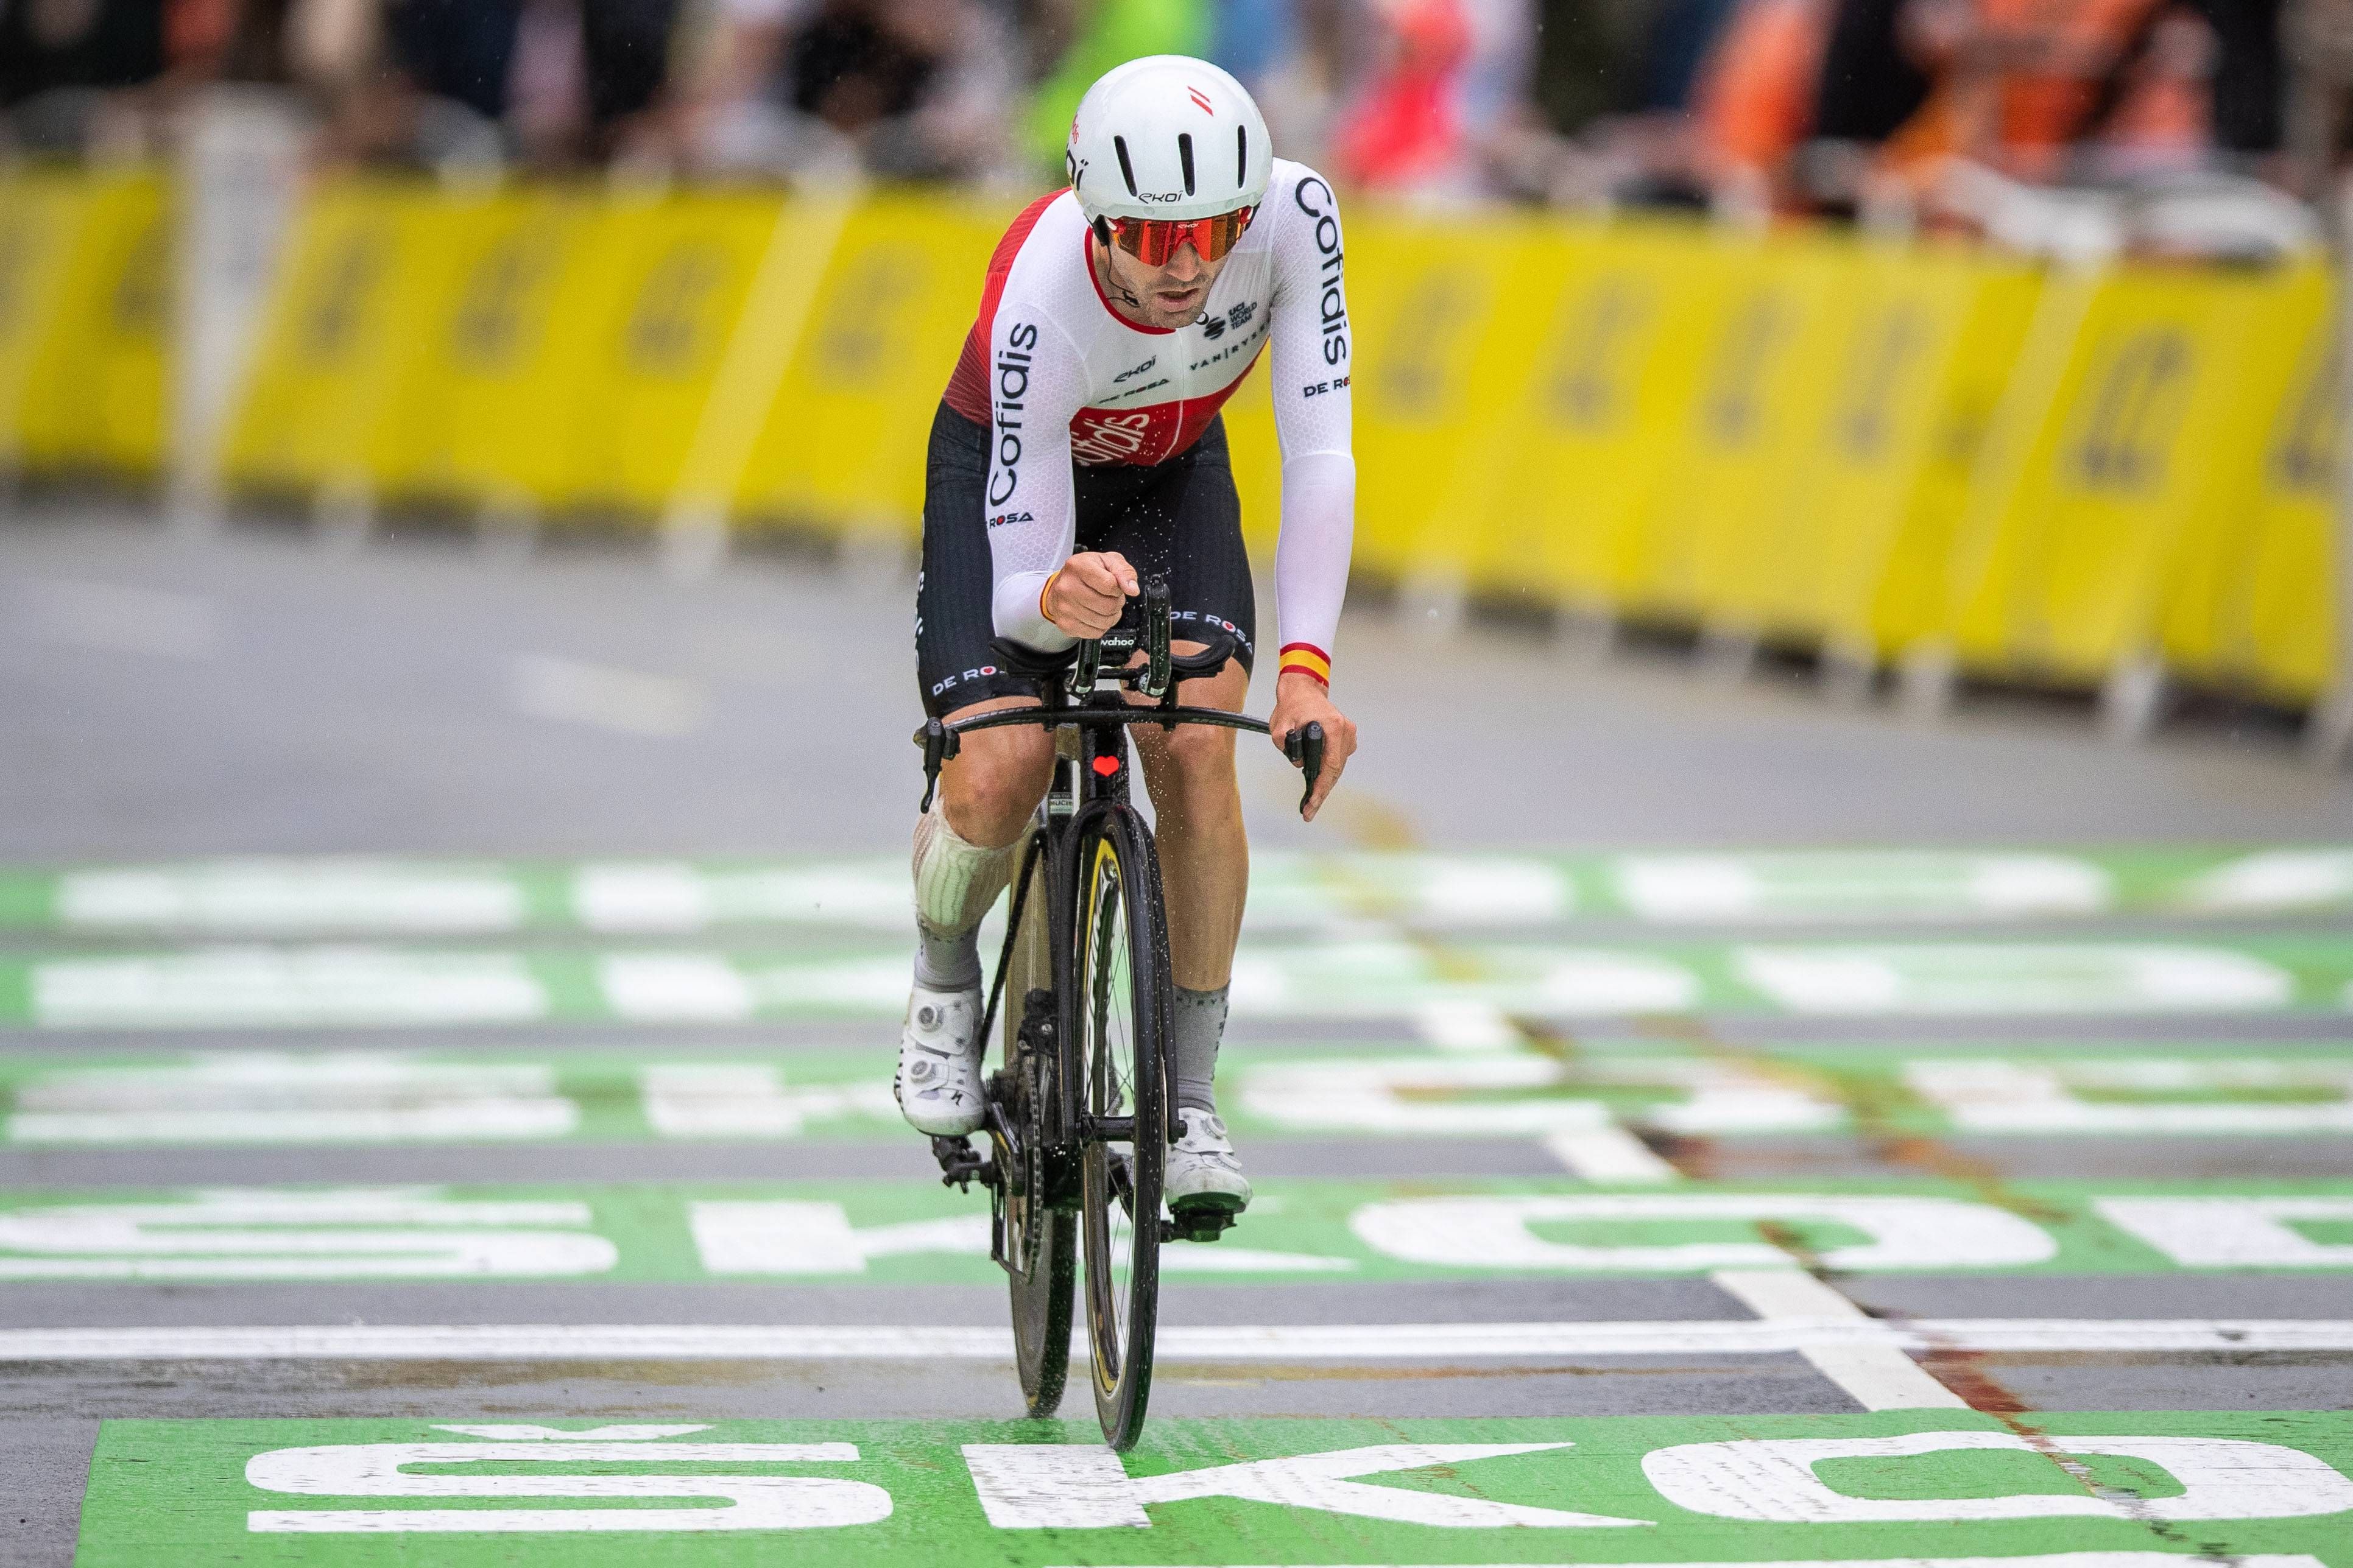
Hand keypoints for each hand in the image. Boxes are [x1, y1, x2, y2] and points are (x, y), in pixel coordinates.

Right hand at [1042, 551, 1138, 638]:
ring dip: (1110, 615)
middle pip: (1108, 606)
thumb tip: (1132, 589)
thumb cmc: (1086, 571)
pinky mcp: (1066, 625)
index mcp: (1078, 567)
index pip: (1109, 584)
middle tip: (1110, 596)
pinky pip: (1096, 633)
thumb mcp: (1108, 561)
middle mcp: (1067, 587)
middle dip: (1116, 602)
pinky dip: (1101, 626)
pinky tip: (1095, 614)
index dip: (1118, 588)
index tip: (1114, 586)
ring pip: (1104, 621)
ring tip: (1103, 605)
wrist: (1063, 584)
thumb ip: (1125, 572)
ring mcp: (1065, 608)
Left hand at [1268, 670, 1356, 822]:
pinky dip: (1329, 772)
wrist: (1303, 689)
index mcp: (1333, 727)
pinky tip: (1319, 783)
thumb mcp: (1280, 727)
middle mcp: (1344, 730)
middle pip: (1336, 770)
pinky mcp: (1346, 735)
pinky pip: (1338, 759)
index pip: (1330, 766)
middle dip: (1321, 792)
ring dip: (1325, 783)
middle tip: (1309, 811)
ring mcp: (1348, 733)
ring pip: (1338, 767)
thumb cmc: (1292, 704)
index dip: (1321, 788)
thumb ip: (1286, 747)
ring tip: (1312, 802)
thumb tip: (1299, 764)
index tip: (1313, 803)